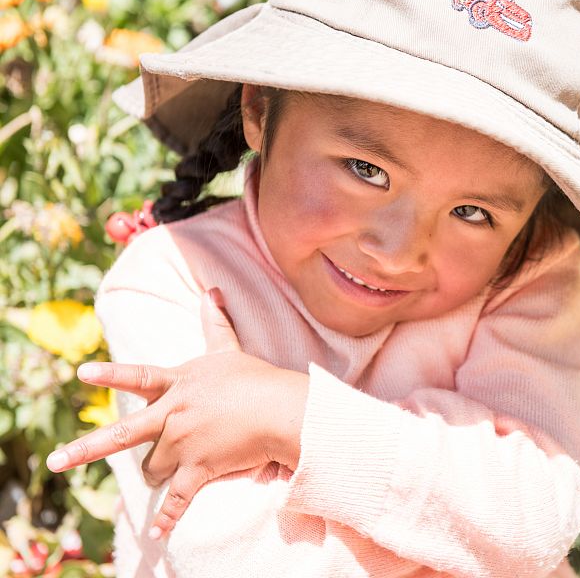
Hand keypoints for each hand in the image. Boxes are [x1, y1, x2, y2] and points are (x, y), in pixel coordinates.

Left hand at [46, 288, 308, 538]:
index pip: (138, 377)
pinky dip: (169, 517)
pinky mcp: (199, 469)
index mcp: (178, 384)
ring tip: (170, 468)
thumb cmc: (257, 378)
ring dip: (159, 469)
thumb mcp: (230, 349)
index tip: (81, 374)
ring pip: (153, 466)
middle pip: (123, 433)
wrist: (280, 410)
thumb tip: (211, 290)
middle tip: (57, 460)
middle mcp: (173, 414)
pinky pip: (178, 498)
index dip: (110, 375)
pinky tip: (158, 532)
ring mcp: (183, 444)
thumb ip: (215, 321)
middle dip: (87, 449)